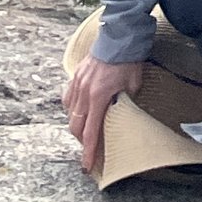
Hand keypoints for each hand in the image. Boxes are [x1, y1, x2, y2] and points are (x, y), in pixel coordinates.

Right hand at [63, 45, 145, 171]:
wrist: (119, 35)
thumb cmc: (128, 60)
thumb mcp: (133, 84)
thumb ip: (125, 102)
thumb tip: (122, 116)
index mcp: (99, 96)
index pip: (91, 132)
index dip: (89, 151)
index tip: (87, 166)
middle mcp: (84, 93)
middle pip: (76, 127)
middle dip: (82, 142)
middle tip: (90, 151)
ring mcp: (77, 84)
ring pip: (71, 114)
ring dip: (77, 127)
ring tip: (86, 134)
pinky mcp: (75, 77)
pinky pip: (68, 99)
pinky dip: (72, 109)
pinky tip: (79, 113)